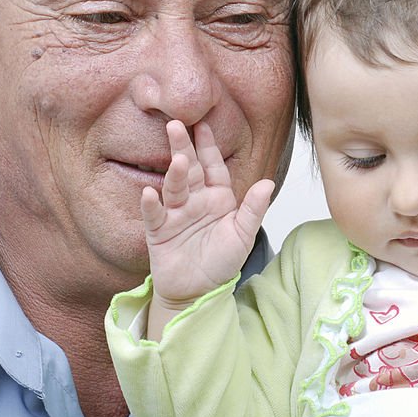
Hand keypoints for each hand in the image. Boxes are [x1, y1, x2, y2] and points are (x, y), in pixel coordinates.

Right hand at [142, 120, 273, 338]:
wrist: (199, 291)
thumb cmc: (222, 261)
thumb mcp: (243, 235)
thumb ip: (254, 209)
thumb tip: (268, 183)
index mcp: (217, 197)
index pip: (213, 166)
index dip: (208, 146)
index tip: (203, 125)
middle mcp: (195, 200)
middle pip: (190, 169)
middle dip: (183, 147)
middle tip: (176, 125)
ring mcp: (175, 214)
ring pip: (174, 188)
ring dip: (176, 174)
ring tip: (179, 160)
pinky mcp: (159, 232)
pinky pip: (154, 215)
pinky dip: (152, 204)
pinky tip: (149, 193)